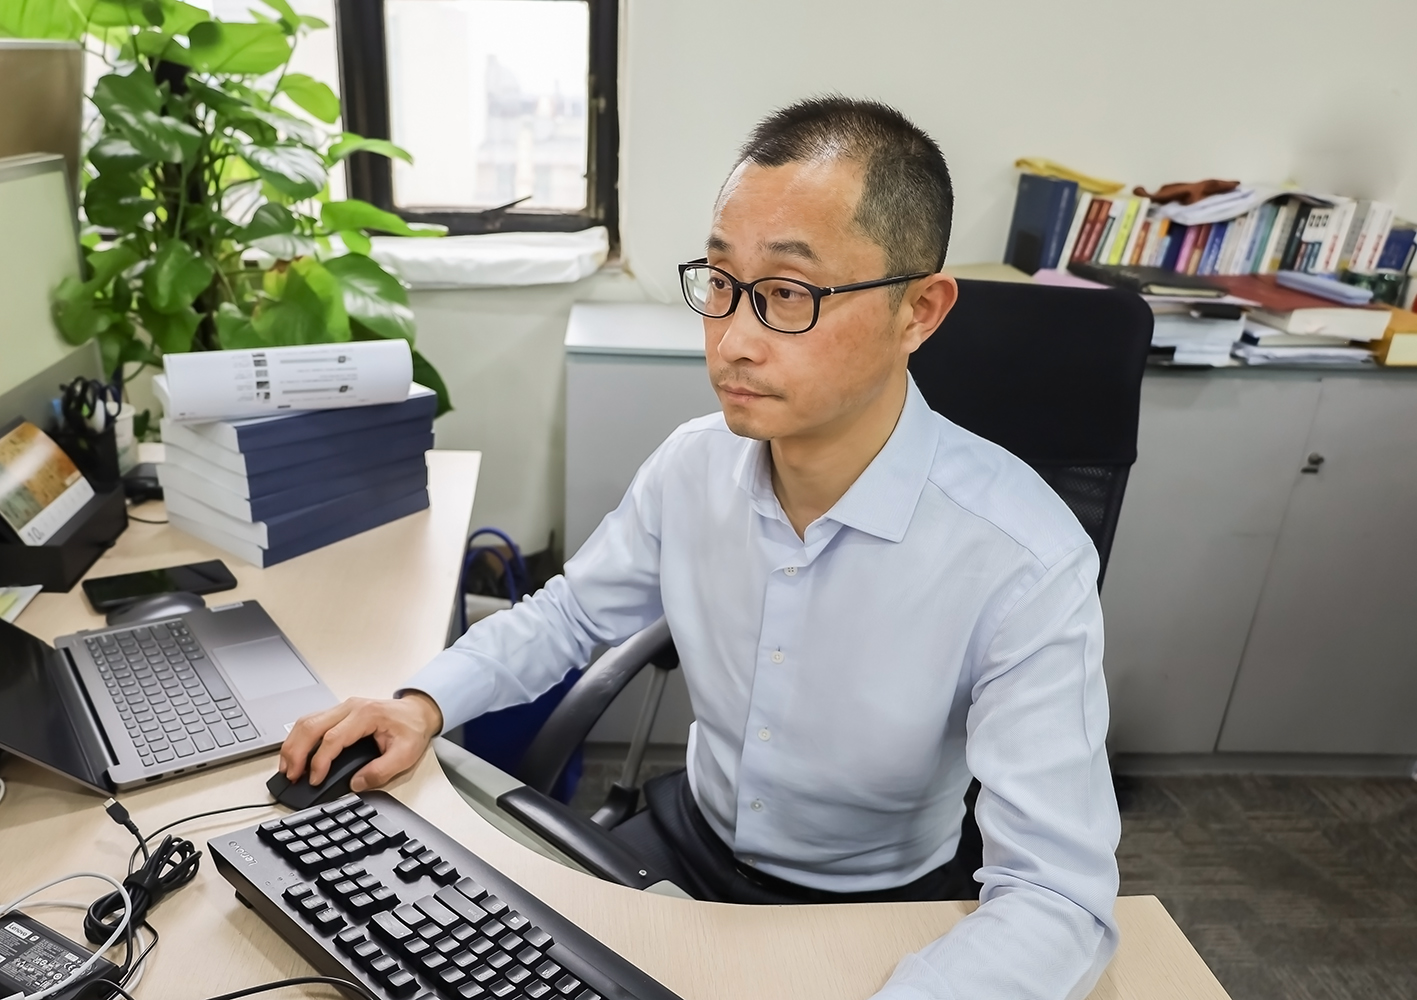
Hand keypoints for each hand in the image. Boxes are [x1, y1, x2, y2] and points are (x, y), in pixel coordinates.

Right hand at [279, 692, 443, 792]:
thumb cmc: (412, 728)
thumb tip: (356, 783)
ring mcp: (342, 708)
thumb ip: (381, 771)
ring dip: (293, 745)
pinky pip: (311, 722)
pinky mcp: (338, 713)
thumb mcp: (406, 754)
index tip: (314, 780)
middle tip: (291, 775)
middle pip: (311, 726)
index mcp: (366, 715)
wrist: (417, 712)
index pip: (332, 738)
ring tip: (287, 768)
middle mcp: (350, 707)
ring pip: (306, 721)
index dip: (320, 761)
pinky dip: (298, 739)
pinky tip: (294, 754)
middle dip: (296, 753)